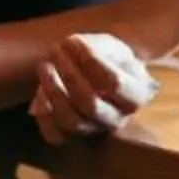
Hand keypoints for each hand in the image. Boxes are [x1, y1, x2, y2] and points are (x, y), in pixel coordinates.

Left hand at [29, 31, 159, 144]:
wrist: (102, 74)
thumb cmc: (109, 58)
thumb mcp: (112, 45)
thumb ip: (96, 47)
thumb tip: (71, 47)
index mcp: (138, 95)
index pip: (114, 83)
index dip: (90, 61)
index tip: (72, 41)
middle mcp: (119, 119)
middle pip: (91, 106)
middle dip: (69, 76)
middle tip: (55, 51)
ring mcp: (95, 130)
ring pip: (72, 122)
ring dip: (54, 93)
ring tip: (44, 66)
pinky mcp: (73, 137)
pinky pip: (55, 135)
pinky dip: (44, 115)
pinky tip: (40, 91)